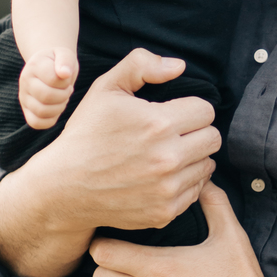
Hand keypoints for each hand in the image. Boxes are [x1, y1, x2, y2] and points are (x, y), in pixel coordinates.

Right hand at [0, 48, 221, 276]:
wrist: (64, 187)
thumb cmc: (86, 133)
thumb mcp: (106, 88)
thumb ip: (142, 65)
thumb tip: (180, 66)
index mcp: (158, 123)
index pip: (206, 111)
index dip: (190, 108)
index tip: (174, 113)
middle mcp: (168, 158)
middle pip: (213, 138)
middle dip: (197, 131)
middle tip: (175, 133)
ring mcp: (167, 188)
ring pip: (208, 165)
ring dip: (193, 157)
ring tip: (167, 154)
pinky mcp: (165, 212)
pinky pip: (196, 192)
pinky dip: (185, 182)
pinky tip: (162, 175)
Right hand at [18, 47, 78, 128]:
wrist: (50, 67)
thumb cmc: (59, 62)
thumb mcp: (65, 54)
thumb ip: (66, 60)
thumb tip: (65, 74)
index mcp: (33, 65)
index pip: (52, 79)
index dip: (65, 81)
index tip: (67, 78)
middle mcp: (25, 81)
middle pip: (46, 96)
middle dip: (64, 95)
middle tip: (67, 90)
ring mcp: (24, 97)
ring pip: (41, 111)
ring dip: (59, 107)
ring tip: (62, 98)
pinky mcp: (26, 110)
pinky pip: (36, 123)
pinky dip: (50, 120)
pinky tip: (56, 108)